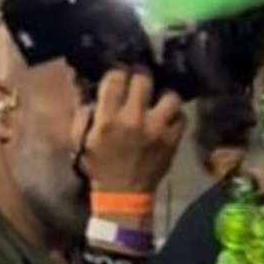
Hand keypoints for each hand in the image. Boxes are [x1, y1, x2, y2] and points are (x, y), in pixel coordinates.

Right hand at [77, 68, 186, 195]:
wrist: (124, 194)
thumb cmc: (100, 165)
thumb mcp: (82, 138)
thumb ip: (85, 110)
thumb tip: (87, 85)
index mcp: (108, 119)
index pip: (116, 77)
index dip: (117, 70)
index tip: (119, 73)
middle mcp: (134, 120)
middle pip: (144, 79)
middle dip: (140, 74)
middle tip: (139, 78)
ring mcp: (157, 130)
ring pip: (170, 96)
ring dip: (163, 94)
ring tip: (157, 99)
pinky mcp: (173, 140)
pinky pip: (181, 117)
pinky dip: (175, 114)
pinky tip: (166, 116)